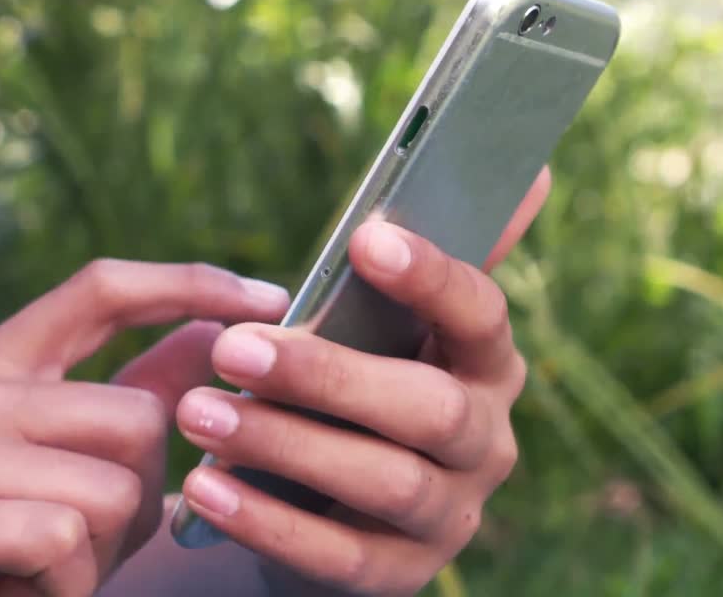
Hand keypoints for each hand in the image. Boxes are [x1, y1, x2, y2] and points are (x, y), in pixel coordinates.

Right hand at [0, 260, 289, 596]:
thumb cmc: (6, 560)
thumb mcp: (83, 472)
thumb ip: (137, 397)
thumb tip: (214, 328)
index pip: (99, 290)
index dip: (189, 284)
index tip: (270, 296)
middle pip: (134, 415)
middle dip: (136, 498)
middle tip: (71, 543)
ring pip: (111, 485)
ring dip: (101, 553)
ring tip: (38, 570)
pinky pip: (63, 538)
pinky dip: (63, 587)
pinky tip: (13, 591)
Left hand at [173, 169, 551, 595]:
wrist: (333, 503)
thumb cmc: (352, 386)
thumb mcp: (378, 325)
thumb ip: (423, 260)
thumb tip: (524, 166)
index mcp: (484, 363)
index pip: (481, 315)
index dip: (431, 278)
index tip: (365, 237)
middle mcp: (484, 441)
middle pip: (429, 410)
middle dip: (328, 376)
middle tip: (233, 349)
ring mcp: (446, 516)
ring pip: (382, 482)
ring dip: (285, 444)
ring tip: (198, 413)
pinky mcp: (396, 575)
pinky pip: (335, 553)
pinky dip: (265, 520)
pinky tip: (202, 489)